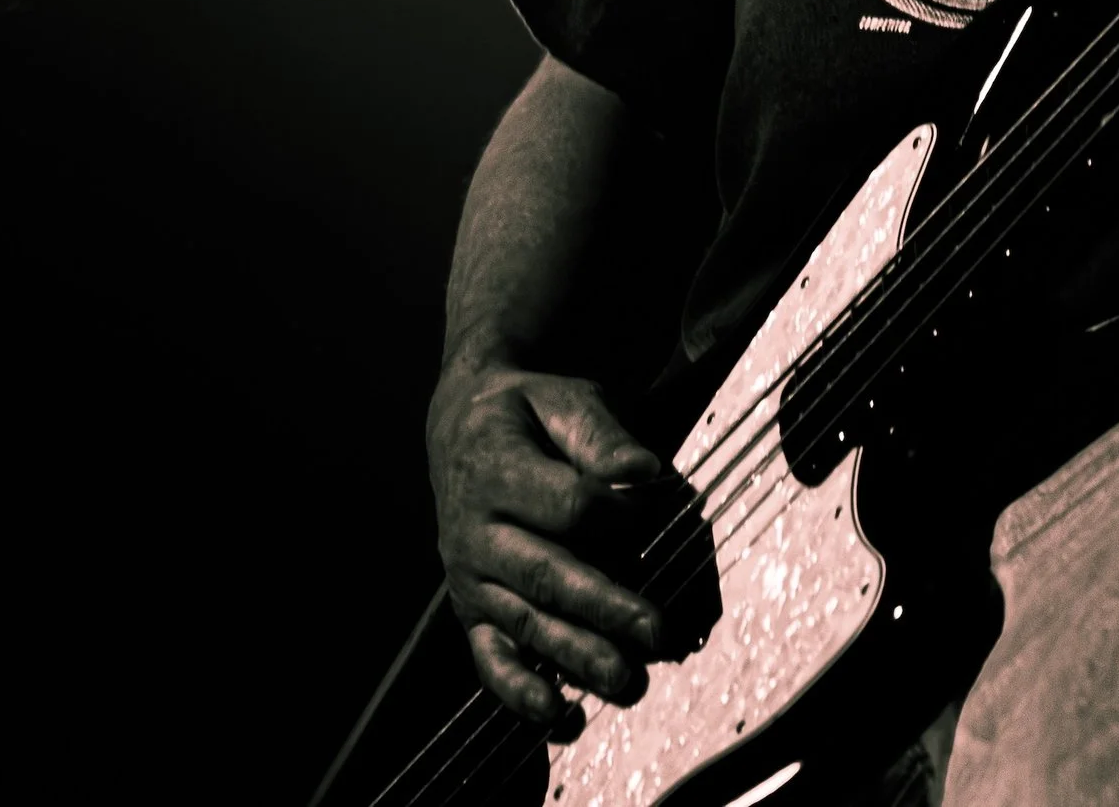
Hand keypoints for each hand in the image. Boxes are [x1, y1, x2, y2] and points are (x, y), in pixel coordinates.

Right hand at [427, 360, 665, 736]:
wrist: (461, 428)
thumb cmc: (528, 413)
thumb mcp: (562, 399)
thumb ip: (601, 435)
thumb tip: (645, 472)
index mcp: (496, 470)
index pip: (568, 504)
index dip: (618, 512)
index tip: (657, 507)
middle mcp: (475, 532)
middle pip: (547, 575)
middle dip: (604, 606)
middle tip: (655, 631)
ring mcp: (470, 579)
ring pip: (526, 623)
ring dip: (577, 657)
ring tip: (627, 681)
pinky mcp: (471, 613)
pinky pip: (492, 660)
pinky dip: (523, 694)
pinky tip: (564, 718)